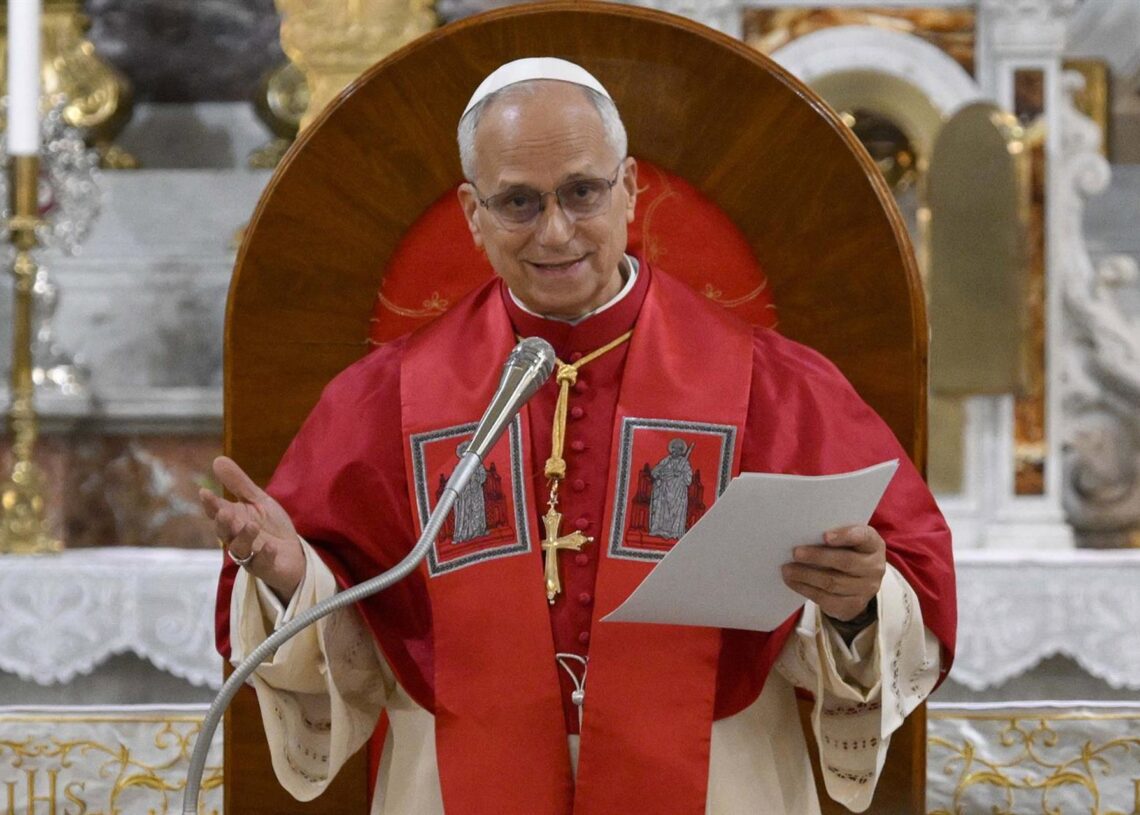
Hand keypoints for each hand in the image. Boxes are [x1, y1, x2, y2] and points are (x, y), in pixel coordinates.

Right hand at [199, 456, 304, 601]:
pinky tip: (270, 547)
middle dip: (223, 523)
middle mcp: (237, 538)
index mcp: (234, 521)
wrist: (292, 554)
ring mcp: (250, 555)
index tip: (204, 492)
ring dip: (244, 537)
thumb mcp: (258, 501)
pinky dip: (265, 556)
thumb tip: (217, 459)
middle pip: (225, 532)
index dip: (210, 504)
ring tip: (251, 525)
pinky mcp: (266, 568)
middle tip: (224, 511)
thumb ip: (239, 484)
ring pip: (240, 549)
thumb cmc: (271, 527)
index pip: (217, 512)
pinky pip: (263, 563)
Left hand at [781, 524, 885, 621]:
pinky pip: (827, 599)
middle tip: (796, 553)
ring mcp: (866, 589)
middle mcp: (874, 567)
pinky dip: (806, 589)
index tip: (825, 535)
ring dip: (806, 575)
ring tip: (787, 569)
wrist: (858, 582)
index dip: (845, 536)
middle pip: (845, 562)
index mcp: (873, 544)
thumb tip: (802, 533)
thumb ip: (832, 535)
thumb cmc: (847, 551)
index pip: (863, 537)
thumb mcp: (848, 540)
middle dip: (818, 557)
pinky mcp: (853, 606)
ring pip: (833, 583)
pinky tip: (792, 582)